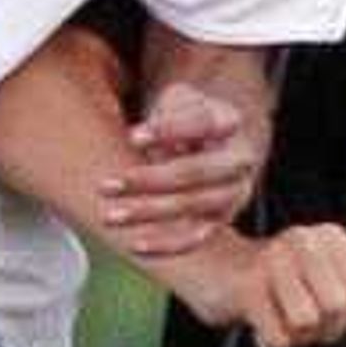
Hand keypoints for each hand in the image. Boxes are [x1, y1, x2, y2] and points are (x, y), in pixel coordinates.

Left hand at [103, 78, 264, 258]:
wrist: (208, 142)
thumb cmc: (182, 117)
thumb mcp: (175, 101)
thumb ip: (164, 116)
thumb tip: (138, 139)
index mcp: (230, 121)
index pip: (203, 124)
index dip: (169, 131)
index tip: (133, 136)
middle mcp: (240, 160)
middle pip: (196, 172)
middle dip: (149, 180)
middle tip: (105, 185)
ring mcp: (235, 192)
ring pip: (194, 207)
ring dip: (150, 212)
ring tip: (110, 215)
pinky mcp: (221, 219)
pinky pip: (197, 237)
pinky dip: (167, 244)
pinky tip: (134, 245)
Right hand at [179, 222, 345, 346]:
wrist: (210, 268)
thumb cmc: (275, 284)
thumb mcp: (319, 280)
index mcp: (329, 237)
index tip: (329, 319)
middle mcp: (303, 241)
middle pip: (338, 309)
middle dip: (323, 331)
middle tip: (300, 324)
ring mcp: (273, 262)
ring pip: (308, 323)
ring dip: (296, 338)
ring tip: (280, 324)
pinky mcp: (246, 288)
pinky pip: (278, 339)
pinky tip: (260, 331)